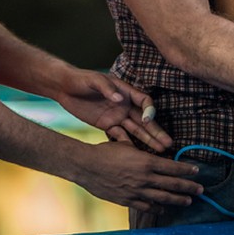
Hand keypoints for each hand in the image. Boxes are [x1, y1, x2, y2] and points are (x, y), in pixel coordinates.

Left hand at [52, 69, 172, 152]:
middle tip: (168, 143)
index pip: (144, 101)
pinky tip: (140, 155)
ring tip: (161, 150)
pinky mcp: (107, 125)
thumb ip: (106, 88)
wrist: (64, 88)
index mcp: (125, 91)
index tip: (148, 120)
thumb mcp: (93, 80)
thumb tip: (118, 98)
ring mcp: (117, 116)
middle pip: (144, 120)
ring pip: (136, 130)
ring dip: (148, 140)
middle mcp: (124, 104)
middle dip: (156, 131)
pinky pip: (121, 136)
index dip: (149, 111)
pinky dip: (130, 144)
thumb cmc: (81, 79)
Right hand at [73, 135, 203, 211]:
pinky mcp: (127, 200)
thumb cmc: (105, 152)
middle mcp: (144, 178)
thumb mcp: (126, 145)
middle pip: (172, 184)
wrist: (86, 166)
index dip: (186, 170)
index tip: (197, 171)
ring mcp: (136, 191)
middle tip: (201, 190)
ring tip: (188, 201)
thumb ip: (140, 150)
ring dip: (177, 200)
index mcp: (146, 162)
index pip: (172, 167)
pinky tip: (164, 209)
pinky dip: (158, 208)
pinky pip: (146, 206)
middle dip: (189, 188)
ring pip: (163, 198)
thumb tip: (149, 149)